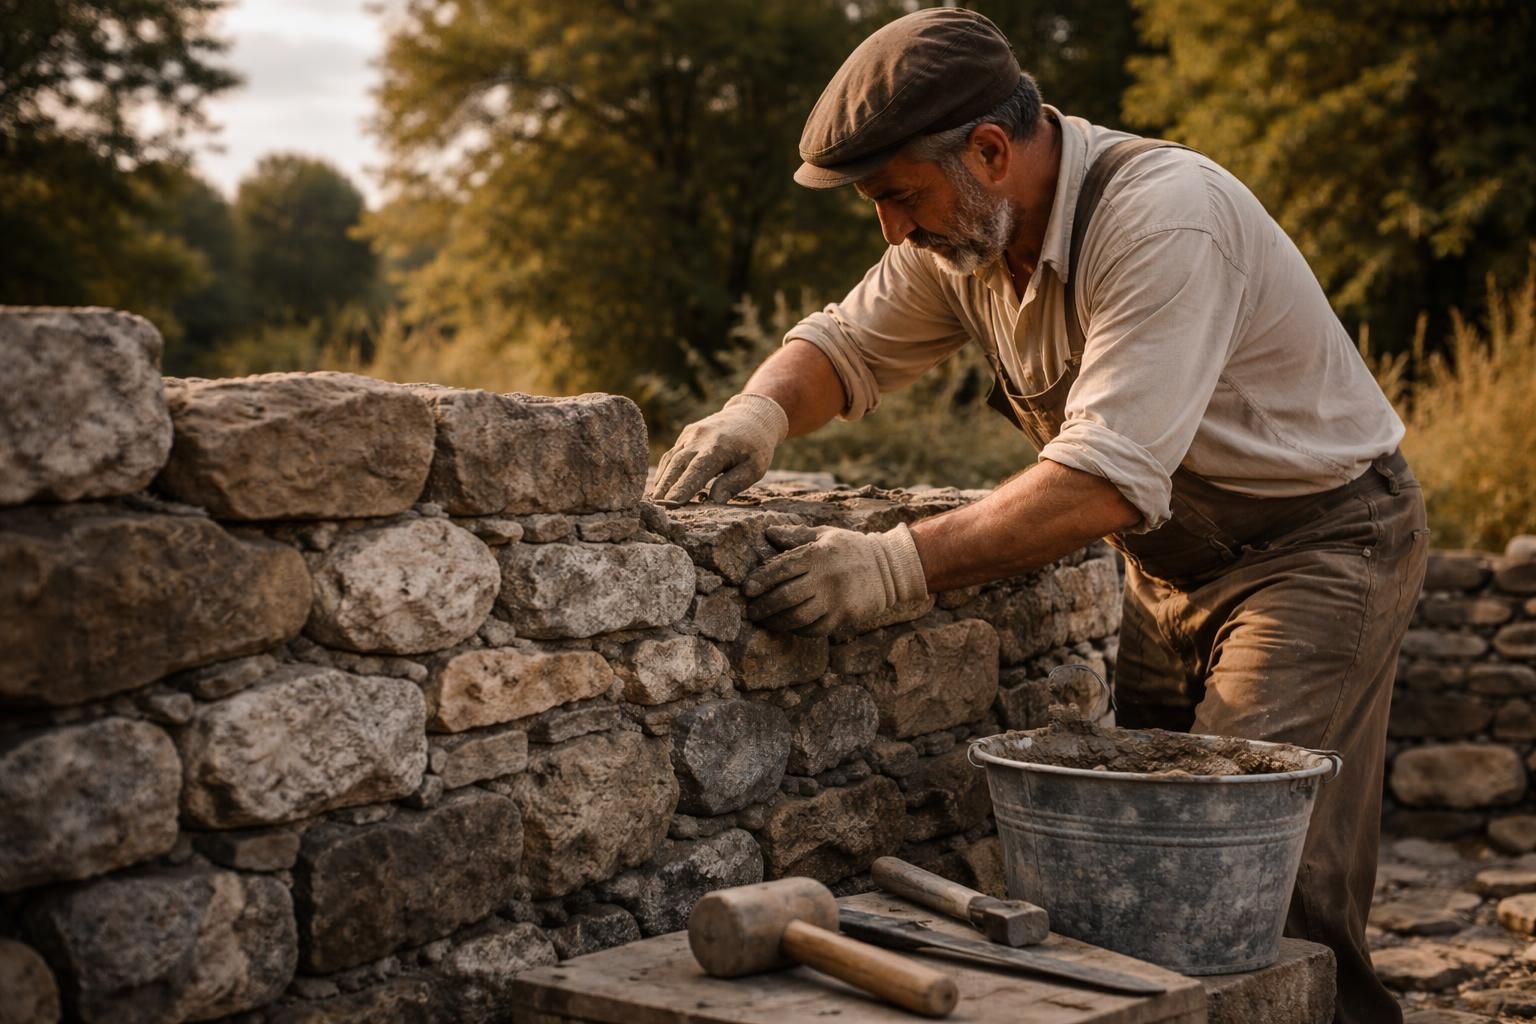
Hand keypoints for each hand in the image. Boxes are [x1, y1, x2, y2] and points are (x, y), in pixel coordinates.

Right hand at [648, 393, 788, 504]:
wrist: (751, 416)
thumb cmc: (755, 447)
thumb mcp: (755, 467)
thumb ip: (734, 483)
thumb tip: (714, 501)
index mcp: (719, 447)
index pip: (697, 470)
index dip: (683, 487)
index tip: (672, 504)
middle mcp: (700, 438)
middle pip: (678, 464)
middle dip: (666, 487)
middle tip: (657, 508)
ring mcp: (691, 434)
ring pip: (671, 459)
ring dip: (662, 480)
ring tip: (654, 501)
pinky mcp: (686, 434)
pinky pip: (672, 454)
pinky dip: (665, 470)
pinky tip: (660, 486)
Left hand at [742, 523, 928, 635]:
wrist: (890, 568)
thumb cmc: (851, 548)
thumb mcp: (825, 534)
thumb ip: (796, 536)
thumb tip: (768, 532)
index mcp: (817, 554)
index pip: (781, 568)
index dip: (760, 580)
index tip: (746, 590)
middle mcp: (825, 577)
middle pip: (785, 596)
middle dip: (764, 606)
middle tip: (752, 611)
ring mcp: (836, 599)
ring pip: (798, 616)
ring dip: (777, 621)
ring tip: (766, 621)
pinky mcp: (845, 616)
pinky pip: (815, 628)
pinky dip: (799, 630)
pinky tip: (790, 626)